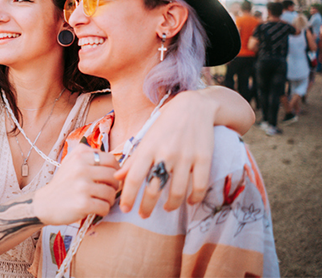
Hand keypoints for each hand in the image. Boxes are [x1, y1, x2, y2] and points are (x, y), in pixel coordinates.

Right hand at [34, 146, 119, 225]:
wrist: (45, 203)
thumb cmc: (62, 184)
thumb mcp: (70, 161)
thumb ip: (87, 153)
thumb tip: (109, 155)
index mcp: (80, 157)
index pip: (111, 159)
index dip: (116, 169)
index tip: (111, 177)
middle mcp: (81, 169)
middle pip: (114, 176)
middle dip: (114, 186)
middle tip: (107, 191)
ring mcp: (82, 187)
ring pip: (111, 193)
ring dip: (109, 200)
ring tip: (101, 201)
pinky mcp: (83, 203)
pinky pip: (105, 207)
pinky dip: (103, 210)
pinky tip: (95, 209)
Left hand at [114, 90, 214, 217]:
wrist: (194, 107)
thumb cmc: (165, 123)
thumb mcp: (147, 138)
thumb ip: (133, 159)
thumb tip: (117, 178)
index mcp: (148, 148)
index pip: (134, 177)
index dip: (128, 196)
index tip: (125, 209)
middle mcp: (166, 153)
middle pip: (154, 188)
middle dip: (147, 207)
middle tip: (144, 215)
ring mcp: (186, 156)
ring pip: (177, 192)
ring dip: (171, 206)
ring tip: (166, 209)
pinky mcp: (204, 158)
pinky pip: (200, 186)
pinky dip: (194, 198)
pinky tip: (189, 202)